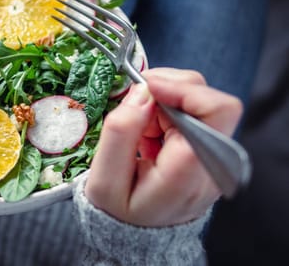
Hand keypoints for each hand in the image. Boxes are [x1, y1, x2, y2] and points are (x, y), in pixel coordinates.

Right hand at [85, 68, 242, 226]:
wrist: (138, 233)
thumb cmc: (120, 210)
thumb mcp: (104, 180)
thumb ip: (121, 132)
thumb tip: (143, 91)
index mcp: (189, 173)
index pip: (212, 110)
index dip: (179, 88)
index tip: (144, 88)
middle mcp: (213, 165)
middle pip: (212, 100)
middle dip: (170, 92)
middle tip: (138, 107)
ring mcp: (216, 158)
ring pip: (203, 101)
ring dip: (167, 102)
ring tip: (142, 129)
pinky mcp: (211, 149)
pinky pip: (196, 113)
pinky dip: (170, 111)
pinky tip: (152, 132)